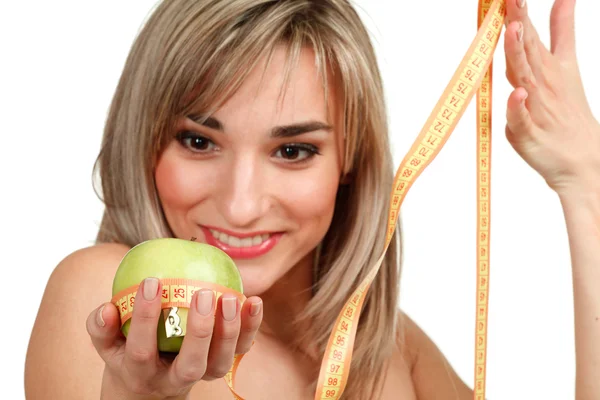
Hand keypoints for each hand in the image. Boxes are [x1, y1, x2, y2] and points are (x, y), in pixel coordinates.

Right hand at [86, 278, 262, 398]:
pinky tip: (253, 300)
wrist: (151, 384)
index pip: (142, 350)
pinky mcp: (223, 364)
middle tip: (202, 293)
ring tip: (230, 297)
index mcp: (141, 373)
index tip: (150, 281)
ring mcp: (202, 374)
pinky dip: (250, 326)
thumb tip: (107, 308)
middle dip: (199, 332)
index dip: (145, 318)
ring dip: (230, 330)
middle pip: (191, 365)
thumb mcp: (107, 343)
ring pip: (220, 362)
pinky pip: (241, 349)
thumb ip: (102, 327)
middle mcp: (175, 379)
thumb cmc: (126, 351)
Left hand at [503, 0, 599, 194]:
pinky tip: (517, 94)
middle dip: (519, 22)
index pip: (533, 33)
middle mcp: (542, 83)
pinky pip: (520, 118)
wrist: (582, 158)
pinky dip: (517, 106)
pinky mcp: (527, 132)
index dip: (521, 11)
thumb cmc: (567, 111)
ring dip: (518, 55)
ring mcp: (535, 107)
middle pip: (528, 49)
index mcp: (548, 67)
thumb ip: (562, 30)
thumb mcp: (567, 65)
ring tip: (515, 32)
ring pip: (524, 78)